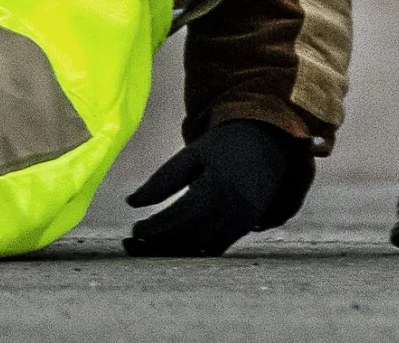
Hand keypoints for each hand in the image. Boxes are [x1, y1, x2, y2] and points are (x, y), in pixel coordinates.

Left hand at [122, 117, 314, 254]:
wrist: (268, 147)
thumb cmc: (224, 148)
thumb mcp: (194, 154)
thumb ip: (163, 180)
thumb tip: (130, 202)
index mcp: (216, 187)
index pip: (179, 217)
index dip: (154, 227)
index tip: (133, 230)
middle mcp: (229, 210)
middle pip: (187, 238)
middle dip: (156, 244)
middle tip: (131, 244)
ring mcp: (238, 223)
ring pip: (198, 247)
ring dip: (169, 252)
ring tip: (144, 248)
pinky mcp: (242, 230)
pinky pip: (213, 249)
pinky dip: (190, 252)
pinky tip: (170, 247)